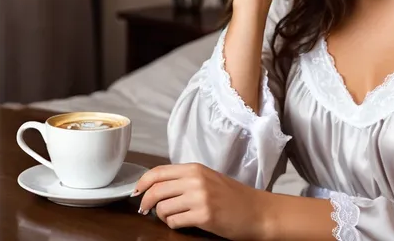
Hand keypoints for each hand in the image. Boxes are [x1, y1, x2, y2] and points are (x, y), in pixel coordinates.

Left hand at [134, 163, 268, 239]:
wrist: (256, 211)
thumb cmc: (233, 197)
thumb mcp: (208, 179)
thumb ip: (185, 180)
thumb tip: (155, 187)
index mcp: (195, 168)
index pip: (158, 172)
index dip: (142, 183)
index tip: (136, 192)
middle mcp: (196, 180)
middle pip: (156, 189)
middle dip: (145, 203)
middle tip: (145, 211)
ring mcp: (200, 197)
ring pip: (162, 208)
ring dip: (163, 216)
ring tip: (174, 217)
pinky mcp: (204, 215)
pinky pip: (175, 221)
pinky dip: (174, 224)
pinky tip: (184, 223)